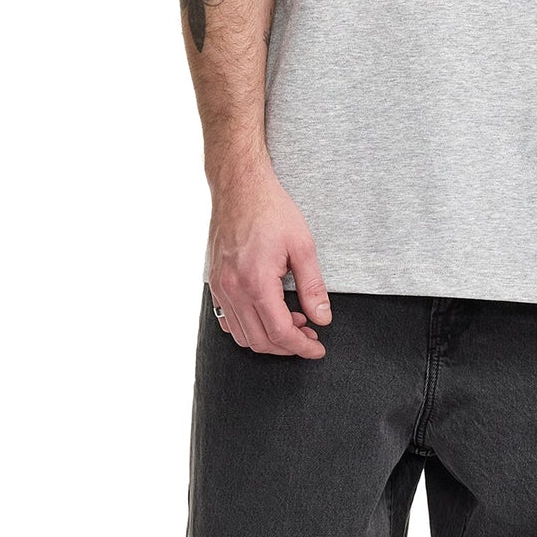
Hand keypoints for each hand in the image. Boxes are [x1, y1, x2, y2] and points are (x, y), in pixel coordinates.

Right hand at [206, 161, 331, 357]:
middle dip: (288, 347)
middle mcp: (233, 289)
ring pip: (242, 336)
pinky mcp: (215, 282)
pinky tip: (267, 315)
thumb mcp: (303, 246)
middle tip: (309, 336)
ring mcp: (219, 287)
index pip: (280, 332)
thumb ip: (313, 287)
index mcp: (256, 282)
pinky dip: (248, 328)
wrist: (239, 187)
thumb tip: (322, 318)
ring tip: (292, 323)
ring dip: (268, 339)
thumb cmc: (271, 210)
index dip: (302, 347)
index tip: (317, 349)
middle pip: (260, 341)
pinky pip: (227, 320)